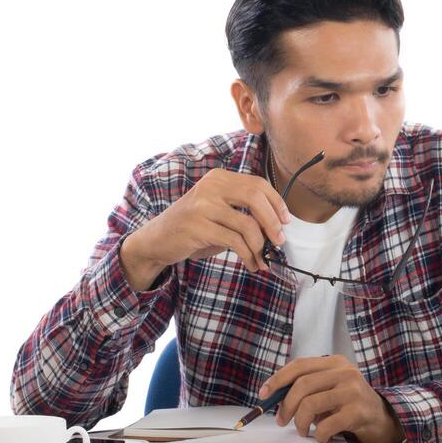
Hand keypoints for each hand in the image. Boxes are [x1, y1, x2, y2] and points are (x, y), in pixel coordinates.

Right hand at [122, 169, 292, 287]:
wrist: (156, 240)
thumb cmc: (193, 228)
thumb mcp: (218, 211)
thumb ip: (242, 212)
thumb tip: (277, 228)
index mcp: (218, 178)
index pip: (257, 184)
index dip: (276, 203)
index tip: (286, 221)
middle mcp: (211, 186)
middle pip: (255, 198)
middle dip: (272, 222)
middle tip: (279, 241)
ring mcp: (203, 205)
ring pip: (247, 224)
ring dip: (260, 246)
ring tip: (262, 260)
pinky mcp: (197, 227)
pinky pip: (234, 241)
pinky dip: (248, 255)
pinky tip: (251, 264)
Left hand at [259, 355, 403, 442]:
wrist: (383, 418)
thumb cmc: (350, 404)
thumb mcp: (330, 388)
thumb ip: (308, 388)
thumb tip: (275, 398)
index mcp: (334, 363)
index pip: (299, 366)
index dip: (277, 380)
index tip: (264, 394)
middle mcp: (344, 372)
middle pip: (302, 385)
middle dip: (285, 406)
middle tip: (282, 421)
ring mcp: (352, 391)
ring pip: (310, 404)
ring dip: (300, 422)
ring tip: (303, 430)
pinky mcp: (358, 412)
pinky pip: (325, 425)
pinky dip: (318, 435)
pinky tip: (322, 436)